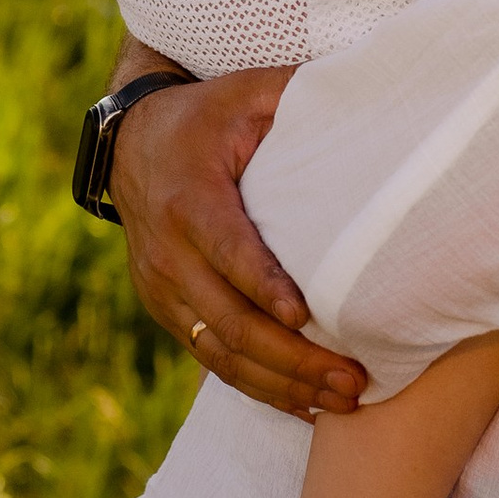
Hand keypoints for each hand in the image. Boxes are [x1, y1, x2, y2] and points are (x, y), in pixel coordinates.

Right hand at [108, 63, 367, 418]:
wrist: (131, 142)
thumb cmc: (207, 116)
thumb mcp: (246, 93)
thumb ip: (296, 95)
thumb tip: (367, 91)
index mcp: (188, 197)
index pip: (226, 250)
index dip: (263, 286)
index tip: (304, 317)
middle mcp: (166, 251)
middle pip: (228, 320)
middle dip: (292, 358)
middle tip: (353, 380)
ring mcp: (160, 286)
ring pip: (219, 352)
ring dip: (280, 384)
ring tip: (342, 401)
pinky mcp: (163, 308)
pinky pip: (209, 357)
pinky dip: (256, 386)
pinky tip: (303, 406)